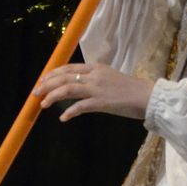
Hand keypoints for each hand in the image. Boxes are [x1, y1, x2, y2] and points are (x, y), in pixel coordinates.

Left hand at [34, 62, 153, 121]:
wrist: (150, 97)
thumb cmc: (134, 90)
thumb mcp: (113, 79)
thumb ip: (98, 80)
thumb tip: (84, 85)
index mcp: (98, 68)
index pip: (69, 68)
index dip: (53, 73)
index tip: (43, 80)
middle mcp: (95, 76)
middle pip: (63, 77)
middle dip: (46, 84)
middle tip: (36, 93)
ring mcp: (98, 88)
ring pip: (67, 89)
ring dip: (51, 96)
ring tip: (42, 104)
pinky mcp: (102, 102)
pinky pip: (80, 106)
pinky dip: (69, 112)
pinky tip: (63, 118)